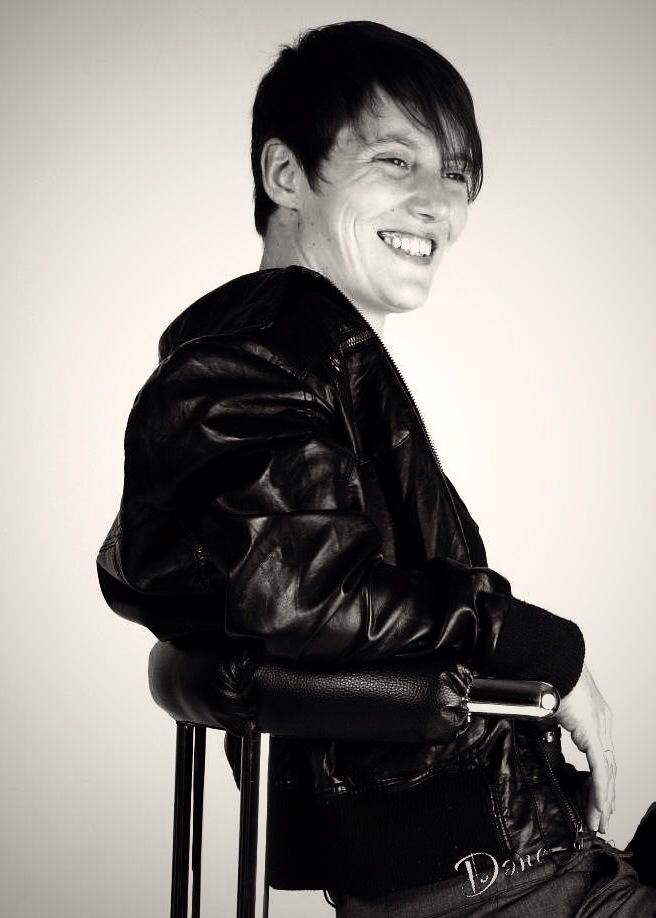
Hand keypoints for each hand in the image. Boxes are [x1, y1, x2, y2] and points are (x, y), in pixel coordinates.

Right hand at [554, 662, 615, 833]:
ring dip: (602, 799)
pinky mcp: (592, 731)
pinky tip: (598, 806)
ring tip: (598, 819)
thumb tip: (539, 738)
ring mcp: (599, 726)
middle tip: (599, 817)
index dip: (599, 779)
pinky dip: (599, 790)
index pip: (600, 755)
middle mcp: (601, 723)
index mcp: (592, 716)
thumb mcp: (547, 708)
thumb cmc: (544, 675)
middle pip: (608, 767)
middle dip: (604, 795)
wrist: (548, 660)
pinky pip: (600, 768)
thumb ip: (548, 726)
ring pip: (607, 772)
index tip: (594, 798)